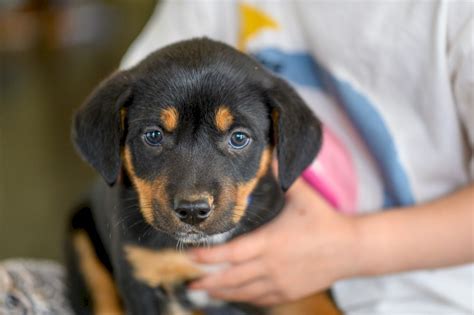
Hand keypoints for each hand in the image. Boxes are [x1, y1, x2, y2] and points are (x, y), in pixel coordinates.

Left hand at [188, 178, 358, 305]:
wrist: (350, 249)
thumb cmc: (324, 221)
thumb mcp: (302, 196)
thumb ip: (282, 175)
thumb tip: (269, 151)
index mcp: (269, 243)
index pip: (230, 253)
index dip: (208, 257)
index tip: (190, 256)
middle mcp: (271, 266)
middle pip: (230, 278)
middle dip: (207, 281)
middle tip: (189, 281)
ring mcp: (279, 283)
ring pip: (243, 292)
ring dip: (221, 292)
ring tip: (204, 290)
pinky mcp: (288, 293)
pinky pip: (259, 299)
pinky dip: (243, 297)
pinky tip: (234, 295)